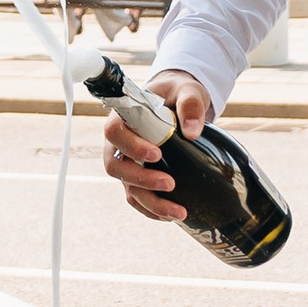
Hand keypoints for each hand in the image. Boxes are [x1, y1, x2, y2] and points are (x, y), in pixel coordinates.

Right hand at [103, 66, 208, 221]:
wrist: (179, 104)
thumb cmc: (178, 94)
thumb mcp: (188, 91)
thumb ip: (190, 104)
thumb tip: (192, 131)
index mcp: (123, 118)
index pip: (114, 133)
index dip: (131, 146)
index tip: (156, 154)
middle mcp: (119, 144)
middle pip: (116, 167)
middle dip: (141, 180)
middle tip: (170, 183)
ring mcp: (128, 164)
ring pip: (128, 189)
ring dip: (151, 203)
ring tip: (178, 211)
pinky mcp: (139, 178)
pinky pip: (139, 199)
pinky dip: (153, 211)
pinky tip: (172, 216)